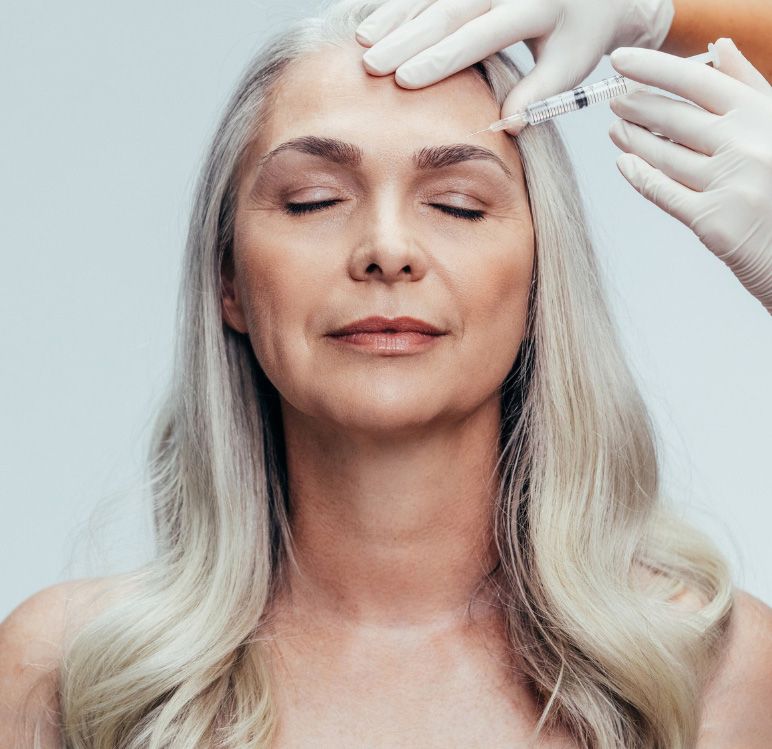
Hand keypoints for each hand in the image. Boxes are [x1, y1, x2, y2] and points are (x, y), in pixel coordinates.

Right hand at [354, 0, 673, 132]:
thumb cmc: (577, 36)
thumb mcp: (568, 65)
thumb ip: (538, 94)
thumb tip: (507, 126)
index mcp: (533, 8)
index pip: (478, 36)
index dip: (439, 59)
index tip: (404, 81)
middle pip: (447, 12)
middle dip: (404, 39)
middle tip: (371, 65)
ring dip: (394, 18)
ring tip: (362, 44)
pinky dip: (398, 6)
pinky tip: (372, 23)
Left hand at [609, 38, 771, 314]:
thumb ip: (749, 86)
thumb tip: (718, 48)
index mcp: (763, 115)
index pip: (697, 81)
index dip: (653, 69)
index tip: (623, 62)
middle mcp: (746, 145)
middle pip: (674, 119)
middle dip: (637, 106)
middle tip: (615, 100)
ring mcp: (728, 184)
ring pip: (664, 156)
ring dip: (634, 140)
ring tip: (617, 128)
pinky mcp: (712, 220)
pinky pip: (664, 192)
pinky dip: (639, 176)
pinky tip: (625, 164)